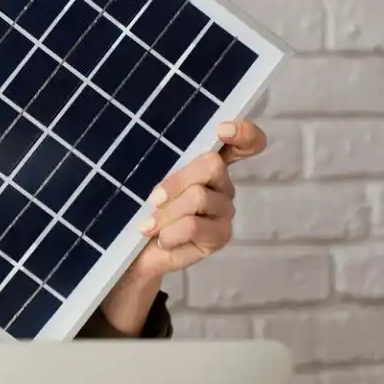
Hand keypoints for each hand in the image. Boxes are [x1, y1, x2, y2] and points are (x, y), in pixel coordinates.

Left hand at [125, 120, 267, 279]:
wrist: (139, 254)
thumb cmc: (145, 211)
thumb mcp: (149, 183)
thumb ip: (163, 169)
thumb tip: (163, 181)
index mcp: (209, 164)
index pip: (245, 143)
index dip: (243, 133)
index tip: (222, 130)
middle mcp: (223, 183)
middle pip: (212, 164)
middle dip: (177, 181)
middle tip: (154, 199)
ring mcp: (224, 210)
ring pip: (198, 196)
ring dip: (166, 213)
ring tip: (150, 226)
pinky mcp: (221, 235)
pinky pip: (193, 225)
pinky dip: (171, 232)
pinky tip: (162, 240)